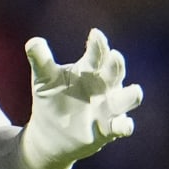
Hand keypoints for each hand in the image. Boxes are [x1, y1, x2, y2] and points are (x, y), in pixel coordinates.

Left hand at [19, 29, 143, 168]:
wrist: (49, 133)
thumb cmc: (51, 99)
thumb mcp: (43, 79)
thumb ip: (40, 60)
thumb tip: (33, 42)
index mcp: (89, 70)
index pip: (97, 54)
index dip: (98, 45)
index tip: (96, 34)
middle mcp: (104, 86)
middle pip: (114, 73)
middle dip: (115, 65)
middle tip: (115, 56)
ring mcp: (108, 108)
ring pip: (125, 100)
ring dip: (130, 95)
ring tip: (134, 90)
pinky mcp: (108, 130)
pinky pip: (121, 127)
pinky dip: (124, 126)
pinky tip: (125, 125)